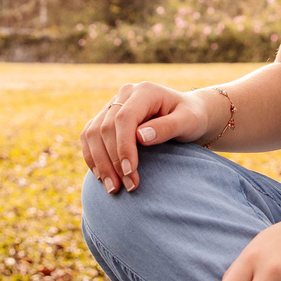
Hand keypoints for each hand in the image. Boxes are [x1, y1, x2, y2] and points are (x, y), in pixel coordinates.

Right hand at [81, 82, 216, 193]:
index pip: (124, 118)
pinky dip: (92, 158)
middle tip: (127, 187)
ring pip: (92, 133)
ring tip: (112, 188)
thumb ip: (167, 127)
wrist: (188, 114)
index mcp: (144, 92)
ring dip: (99, 163)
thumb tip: (140, 136)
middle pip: (105, 128)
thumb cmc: (191, 118)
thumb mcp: (188, 121)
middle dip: (113, 161)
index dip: (123, 146)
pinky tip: (102, 177)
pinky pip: (89, 137)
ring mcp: (112, 105)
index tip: (130, 171)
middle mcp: (124, 95)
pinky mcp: (105, 118)